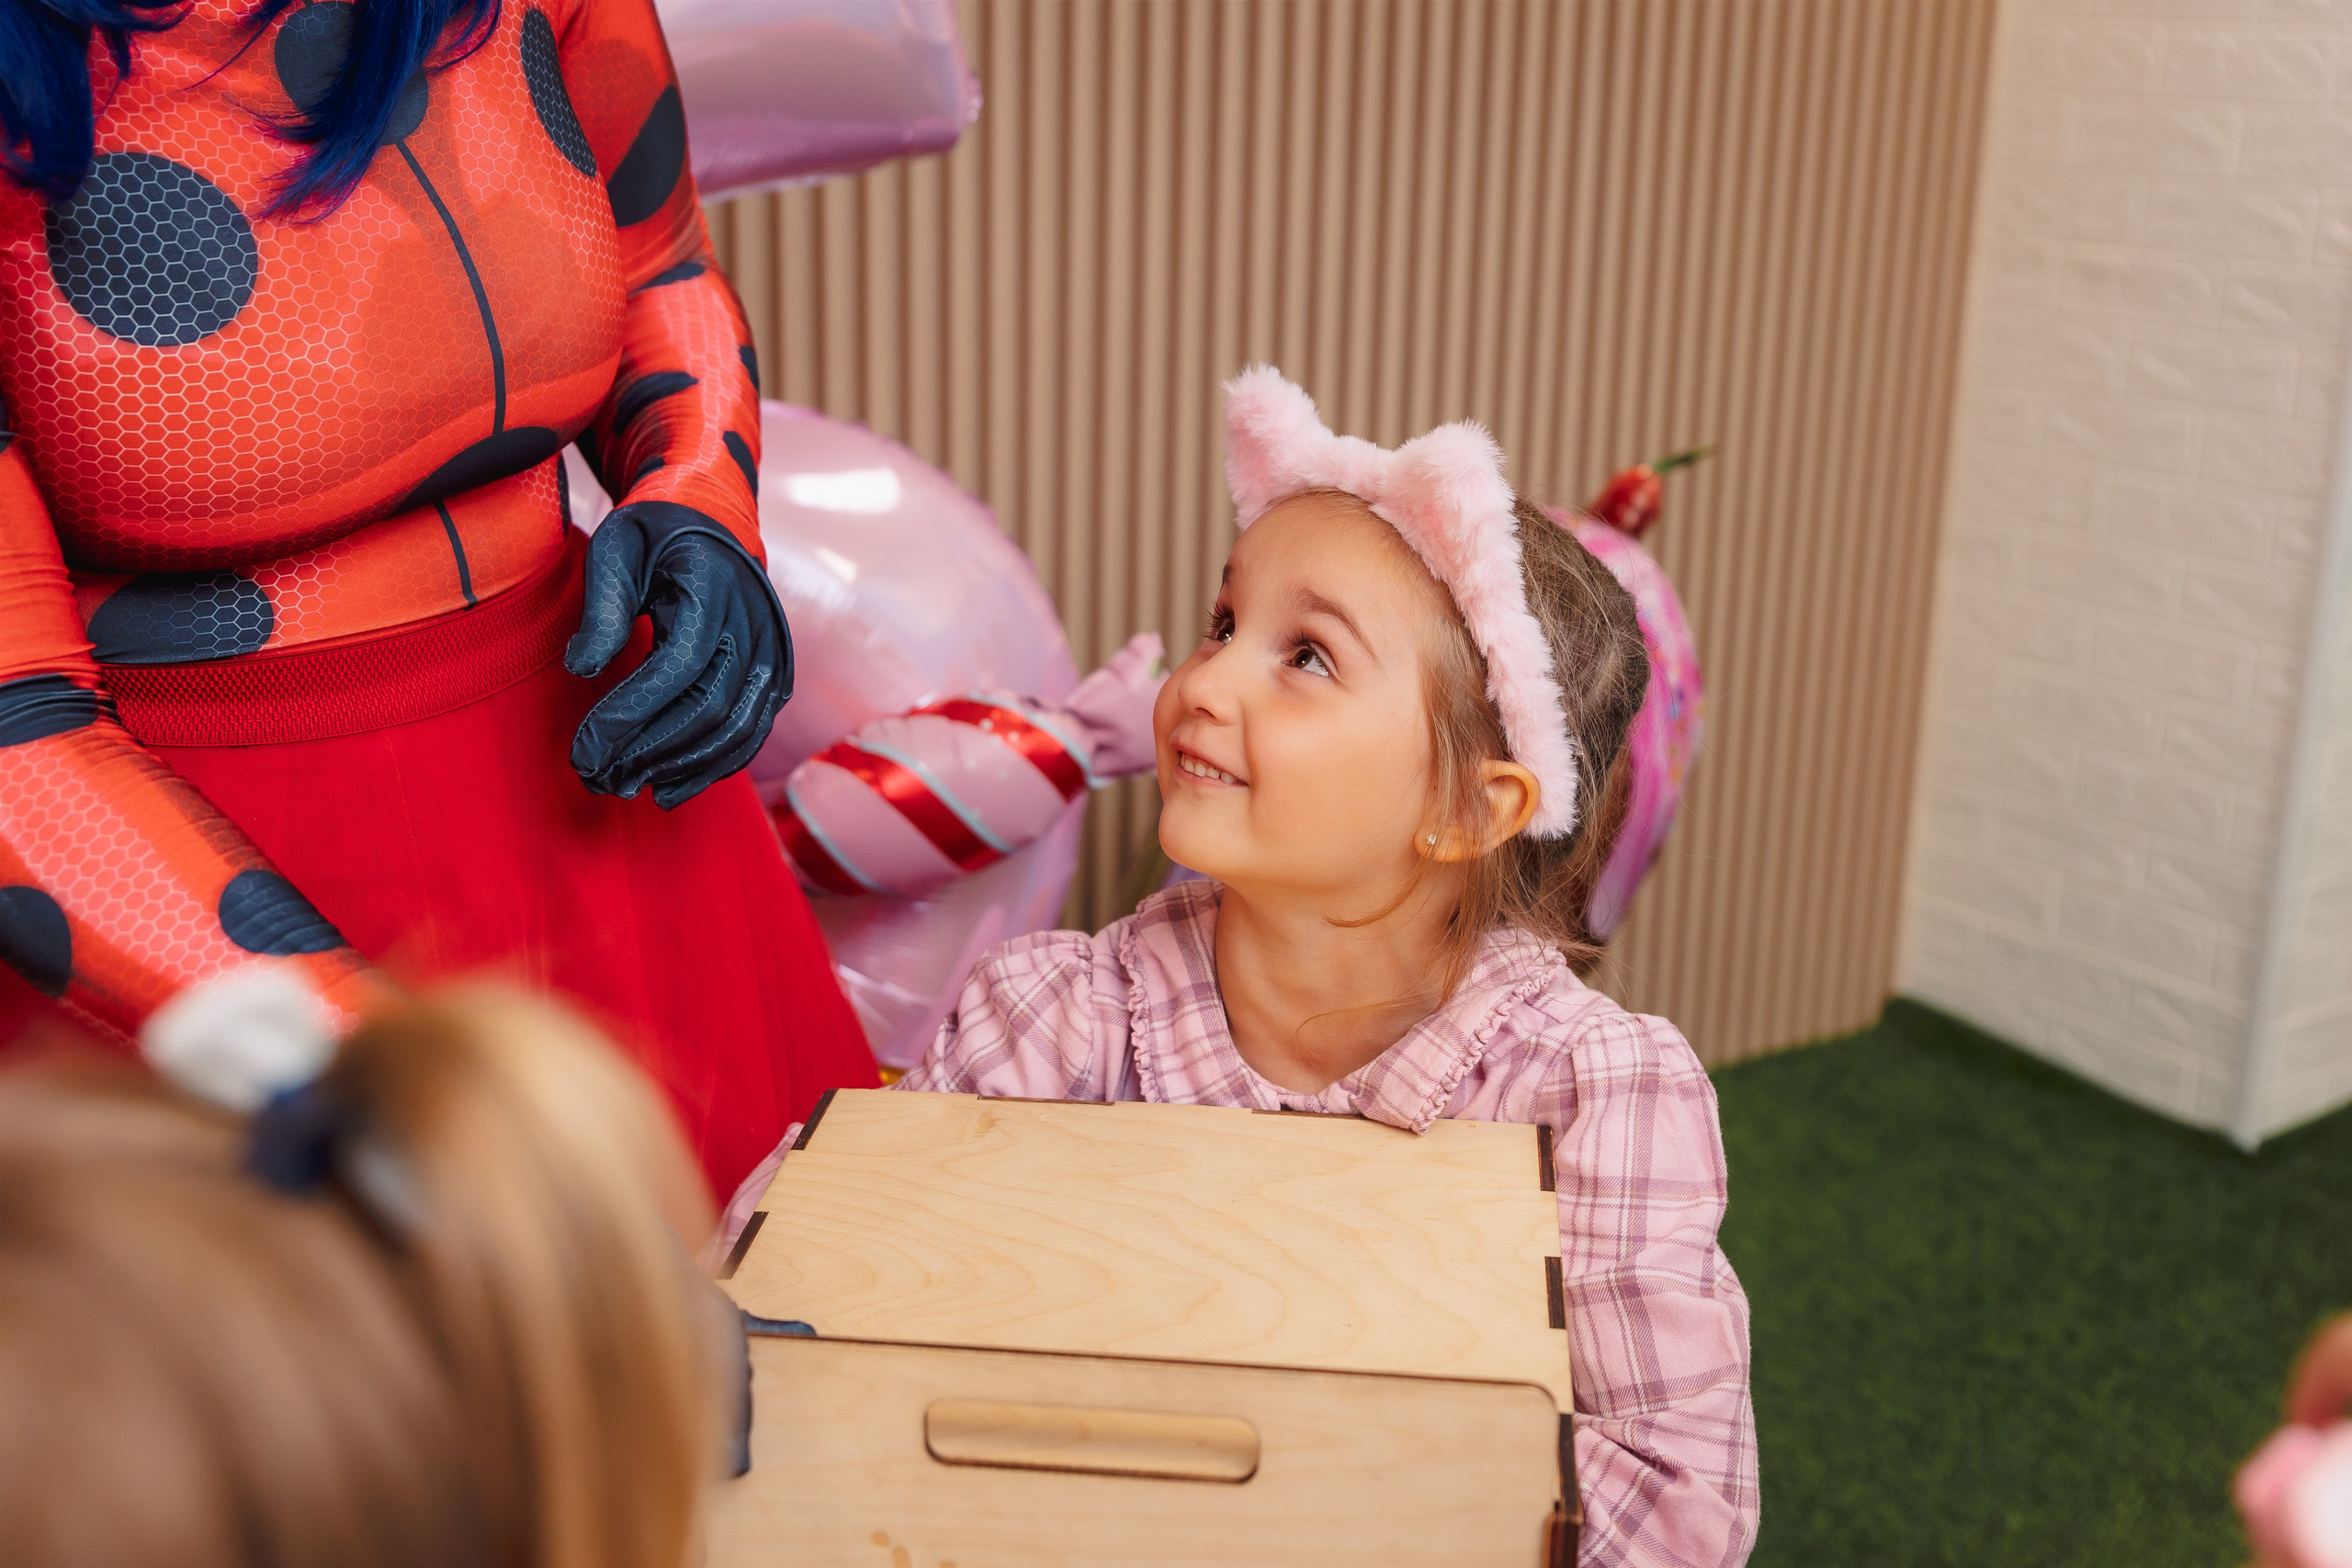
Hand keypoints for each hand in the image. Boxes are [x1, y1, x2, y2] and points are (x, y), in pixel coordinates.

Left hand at [565, 501, 791, 809]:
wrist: (713, 524)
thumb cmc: (654, 536)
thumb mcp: (616, 550)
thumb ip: (602, 608)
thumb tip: (582, 670)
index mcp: (715, 591)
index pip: (676, 669)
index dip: (630, 716)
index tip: (583, 749)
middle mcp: (756, 627)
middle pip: (708, 710)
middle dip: (648, 752)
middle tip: (594, 777)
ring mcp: (772, 656)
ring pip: (734, 731)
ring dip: (677, 769)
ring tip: (623, 787)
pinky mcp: (773, 680)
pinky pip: (749, 735)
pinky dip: (710, 769)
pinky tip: (668, 791)